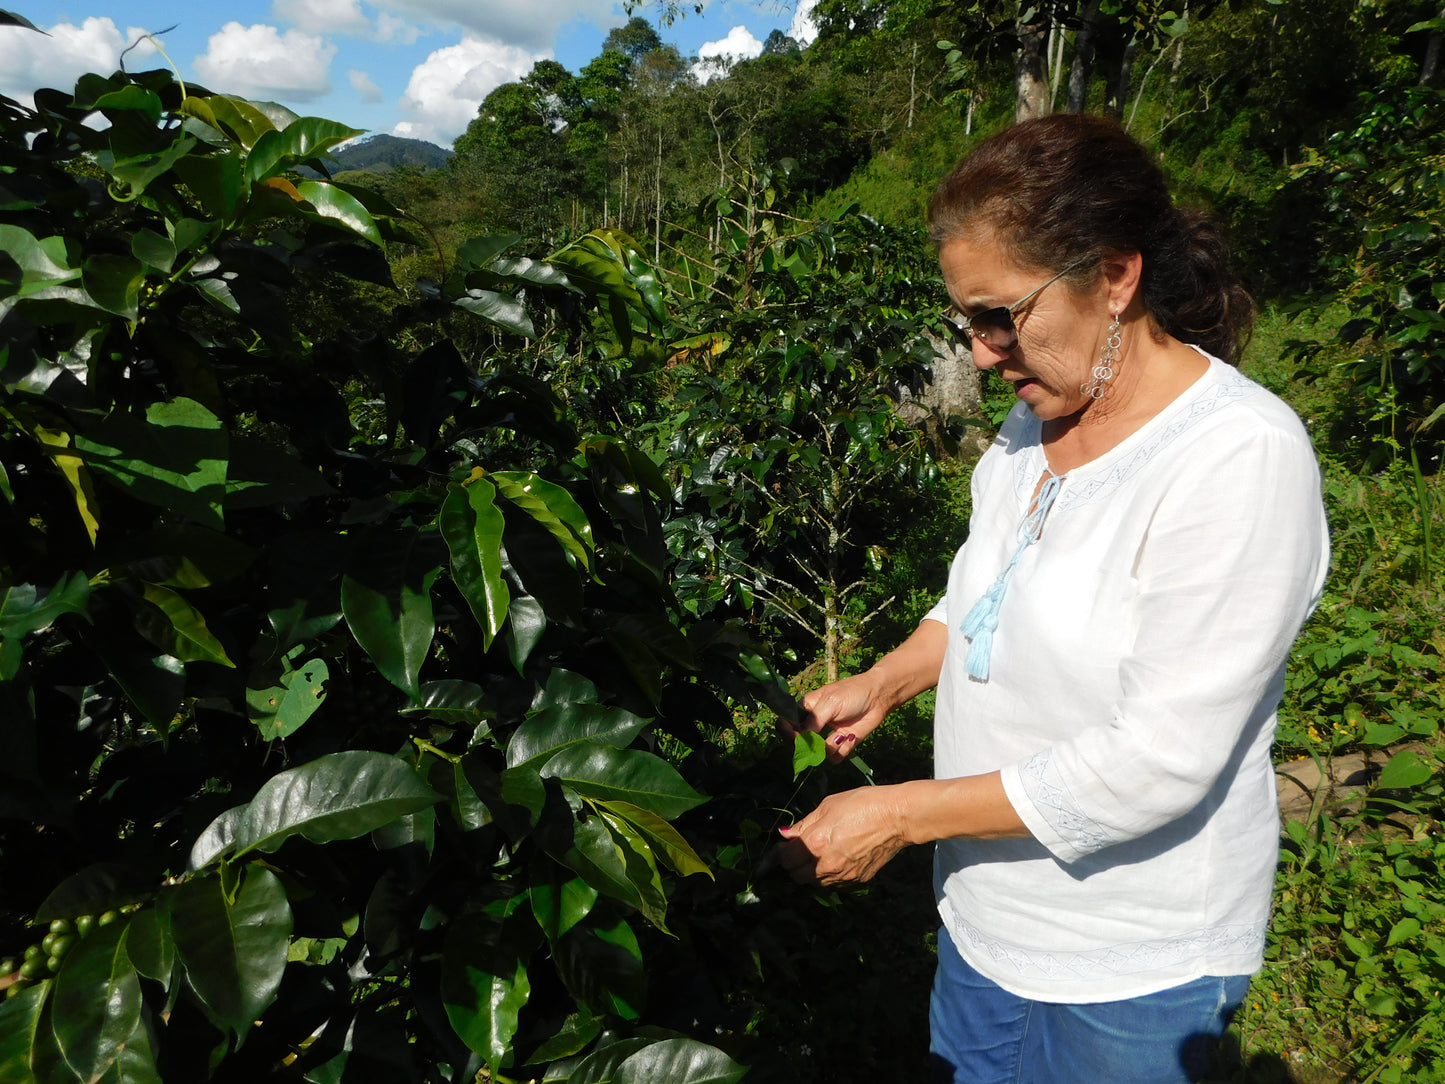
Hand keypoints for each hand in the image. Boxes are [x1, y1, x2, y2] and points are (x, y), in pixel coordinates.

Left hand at [774, 785, 909, 885]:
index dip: (778, 854)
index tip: (778, 850)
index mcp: (815, 844)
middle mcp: (826, 865)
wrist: (896, 817)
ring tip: (817, 855)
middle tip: (797, 851)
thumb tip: (786, 835)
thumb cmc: (861, 804)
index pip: (785, 859)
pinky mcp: (858, 880)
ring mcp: (843, 875)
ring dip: (810, 872)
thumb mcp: (828, 806)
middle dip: (793, 865)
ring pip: (816, 883)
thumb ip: (804, 824)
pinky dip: (829, 875)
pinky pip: (835, 883)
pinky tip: (835, 860)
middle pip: (797, 876)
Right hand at [790, 671, 888, 760]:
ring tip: (841, 736)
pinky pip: (835, 757)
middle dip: (808, 746)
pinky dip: (843, 750)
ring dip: (829, 747)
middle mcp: (814, 725)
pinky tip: (851, 737)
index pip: (788, 724)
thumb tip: (800, 738)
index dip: (787, 732)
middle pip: (799, 744)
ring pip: (817, 754)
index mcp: (806, 709)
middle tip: (819, 741)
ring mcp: (827, 736)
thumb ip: (813, 721)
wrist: (879, 697)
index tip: (794, 735)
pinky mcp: (842, 745)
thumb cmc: (852, 693)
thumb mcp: (830, 703)